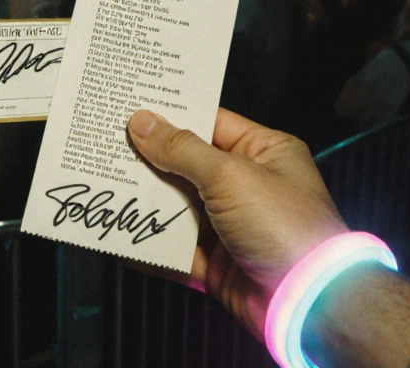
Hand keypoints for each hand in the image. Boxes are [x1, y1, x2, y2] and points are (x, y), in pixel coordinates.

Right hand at [127, 108, 347, 338]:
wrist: (305, 302)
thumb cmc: (285, 227)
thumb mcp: (230, 175)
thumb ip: (181, 149)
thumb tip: (143, 122)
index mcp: (264, 152)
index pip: (210, 123)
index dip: (172, 116)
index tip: (131, 108)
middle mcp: (247, 185)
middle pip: (188, 165)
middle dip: (150, 160)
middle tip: (106, 144)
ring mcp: (231, 225)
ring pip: (177, 207)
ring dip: (146, 201)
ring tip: (104, 185)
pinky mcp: (216, 263)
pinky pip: (175, 249)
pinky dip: (151, 244)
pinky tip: (122, 234)